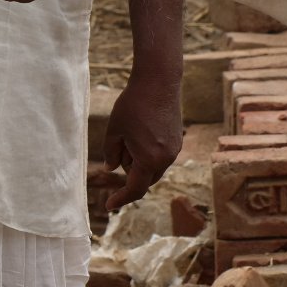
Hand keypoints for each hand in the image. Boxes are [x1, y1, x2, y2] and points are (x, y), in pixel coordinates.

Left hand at [103, 67, 182, 210]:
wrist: (159, 82)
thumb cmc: (133, 104)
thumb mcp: (115, 129)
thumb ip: (111, 153)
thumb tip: (111, 169)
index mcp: (149, 160)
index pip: (134, 189)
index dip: (120, 198)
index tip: (108, 205)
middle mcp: (166, 159)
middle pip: (144, 179)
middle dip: (129, 171)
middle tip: (120, 143)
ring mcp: (174, 150)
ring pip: (152, 167)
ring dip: (138, 160)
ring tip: (130, 132)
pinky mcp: (177, 140)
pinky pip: (160, 155)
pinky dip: (148, 151)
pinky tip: (140, 129)